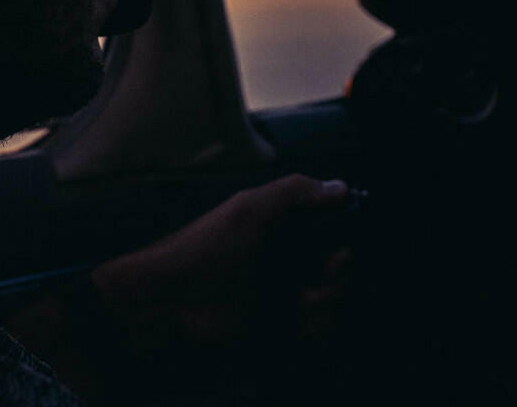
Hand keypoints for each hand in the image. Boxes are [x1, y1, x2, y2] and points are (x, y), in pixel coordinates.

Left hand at [88, 173, 355, 355]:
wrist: (172, 299)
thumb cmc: (206, 247)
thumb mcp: (248, 209)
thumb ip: (294, 193)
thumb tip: (342, 187)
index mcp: (281, 225)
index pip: (329, 225)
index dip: (344, 232)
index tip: (343, 240)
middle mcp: (287, 257)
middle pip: (337, 265)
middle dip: (340, 271)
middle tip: (327, 272)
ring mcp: (283, 292)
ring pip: (330, 298)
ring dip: (327, 300)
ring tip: (306, 299)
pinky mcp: (278, 324)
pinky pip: (315, 328)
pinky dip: (316, 326)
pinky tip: (301, 318)